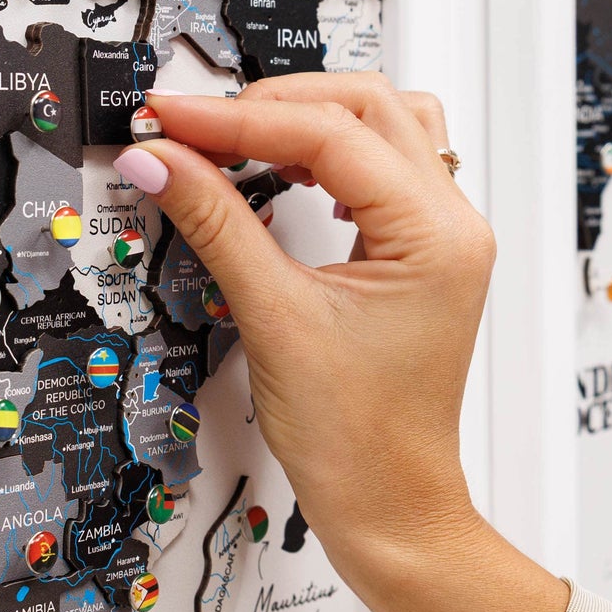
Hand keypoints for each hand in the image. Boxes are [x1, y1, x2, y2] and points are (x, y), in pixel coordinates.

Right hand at [114, 74, 491, 563]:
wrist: (388, 507)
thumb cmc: (355, 440)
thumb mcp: (274, 317)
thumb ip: (215, 223)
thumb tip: (160, 160)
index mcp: (436, 236)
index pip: (330, 134)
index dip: (238, 118)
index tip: (169, 118)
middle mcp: (451, 223)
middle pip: (365, 105)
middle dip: (271, 104)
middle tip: (190, 125)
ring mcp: (438, 235)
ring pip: (379, 123)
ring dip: (306, 116)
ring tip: (235, 137)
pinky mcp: (415, 250)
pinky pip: (378, 164)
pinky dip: (324, 149)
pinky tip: (278, 168)